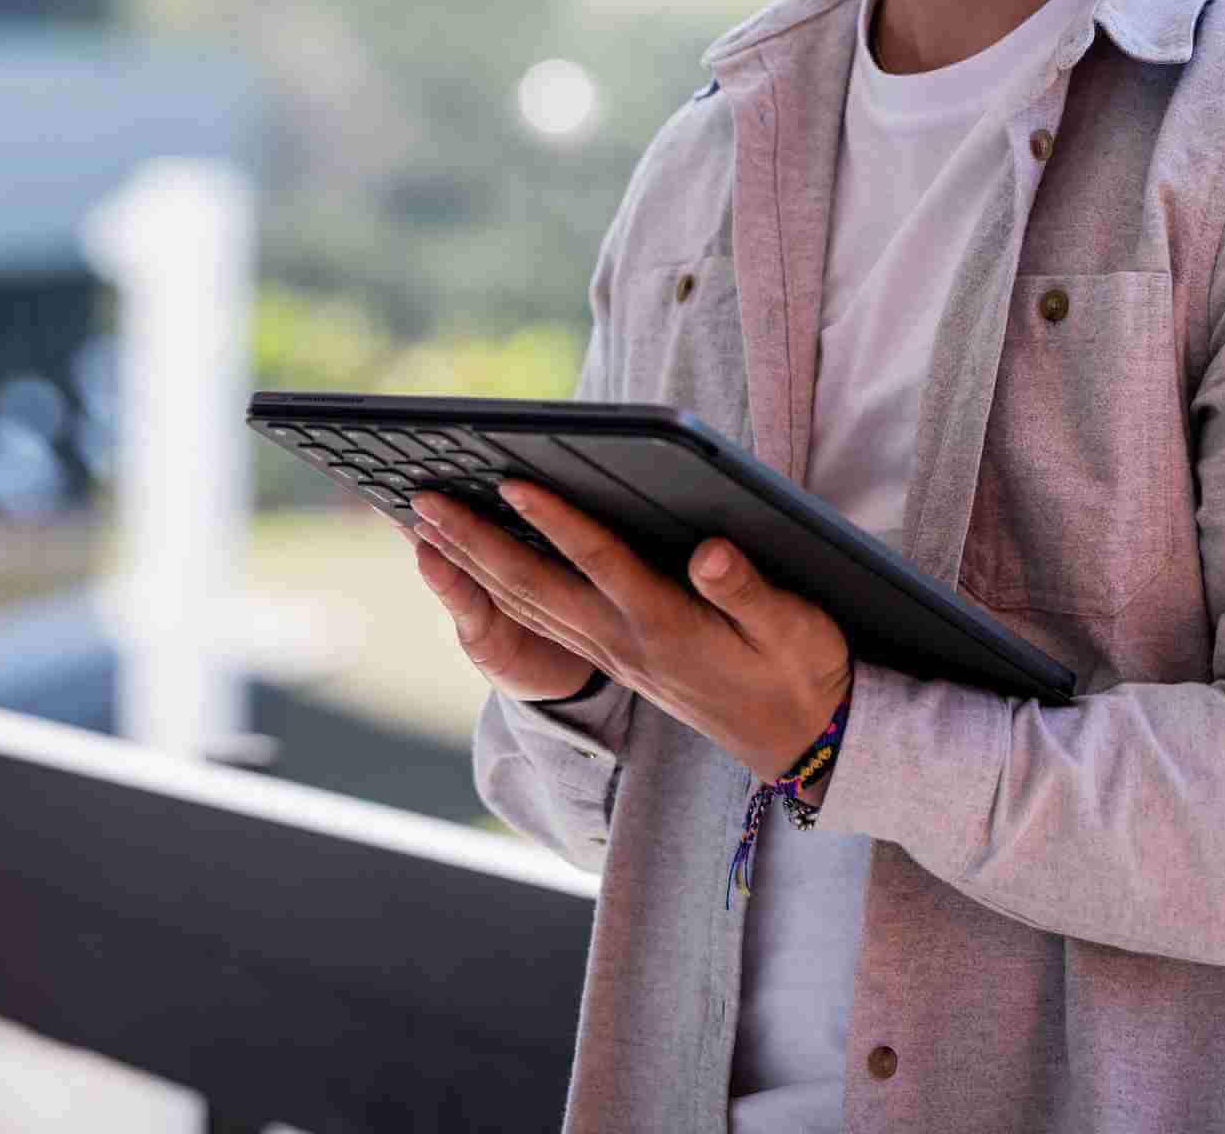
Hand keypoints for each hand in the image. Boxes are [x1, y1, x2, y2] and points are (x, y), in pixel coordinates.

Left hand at [410, 480, 853, 784]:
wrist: (799, 742)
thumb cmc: (800, 673)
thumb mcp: (794, 629)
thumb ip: (748, 591)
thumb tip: (710, 552)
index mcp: (667, 625)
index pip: (600, 563)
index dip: (557, 521)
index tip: (514, 482)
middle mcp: (626, 641)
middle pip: (534, 586)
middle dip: (475, 542)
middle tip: (424, 498)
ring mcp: (613, 653)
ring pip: (526, 605)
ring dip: (471, 564)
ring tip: (426, 522)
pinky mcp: (613, 658)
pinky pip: (538, 620)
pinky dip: (495, 589)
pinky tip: (473, 565)